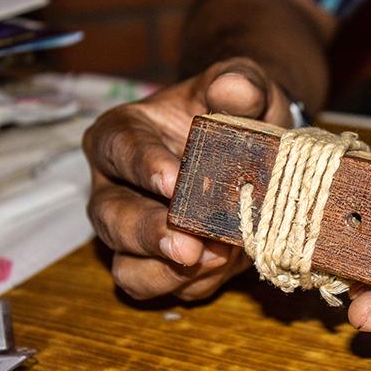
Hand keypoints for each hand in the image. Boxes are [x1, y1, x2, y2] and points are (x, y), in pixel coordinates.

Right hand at [84, 57, 292, 300]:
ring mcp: (137, 232)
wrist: (259, 152)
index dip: (143, 166)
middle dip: (148, 233)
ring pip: (126, 264)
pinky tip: (223, 267)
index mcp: (125, 136)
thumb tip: (233, 90)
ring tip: (213, 259)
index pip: (120, 148)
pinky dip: (192, 284)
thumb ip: (240, 84)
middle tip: (188, 245)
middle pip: (111, 216)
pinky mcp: (162, 264)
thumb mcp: (244, 88)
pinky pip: (164, 287)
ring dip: (165, 271)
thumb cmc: (239, 115)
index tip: (174, 181)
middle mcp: (118, 188)